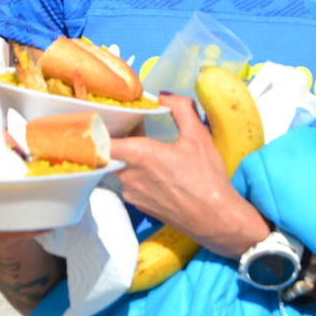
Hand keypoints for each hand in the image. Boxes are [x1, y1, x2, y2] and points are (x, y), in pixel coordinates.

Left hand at [109, 94, 269, 259]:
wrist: (215, 220)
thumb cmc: (207, 178)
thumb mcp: (198, 135)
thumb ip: (180, 108)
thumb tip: (165, 96)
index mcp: (140, 155)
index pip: (103, 141)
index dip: (100, 129)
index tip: (108, 119)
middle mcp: (129, 176)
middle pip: (112, 153)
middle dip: (122, 140)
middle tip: (136, 129)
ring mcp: (132, 194)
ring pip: (121, 169)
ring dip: (131, 159)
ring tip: (152, 151)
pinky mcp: (139, 206)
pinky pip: (131, 184)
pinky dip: (139, 175)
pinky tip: (160, 172)